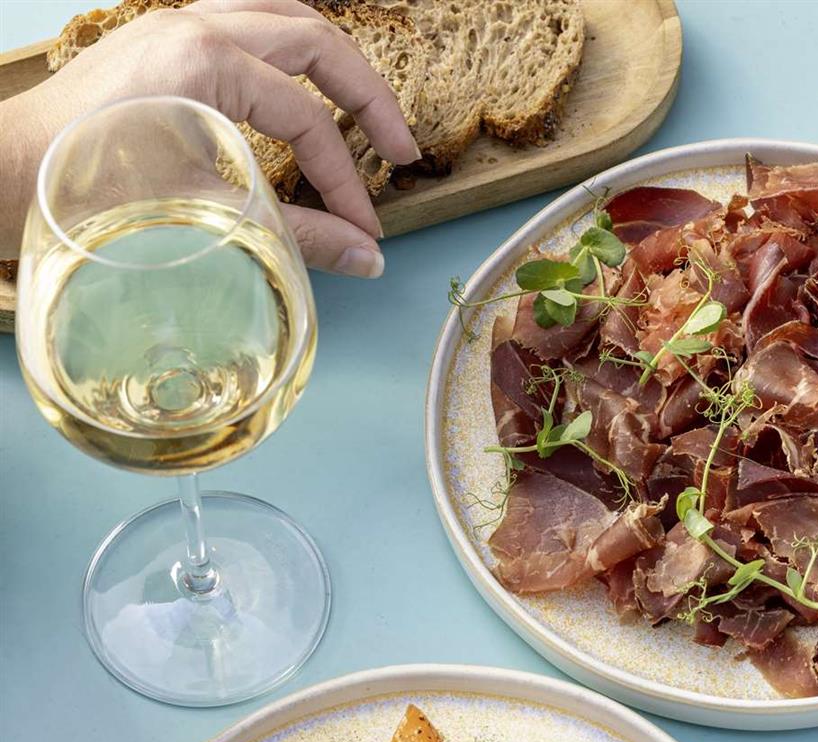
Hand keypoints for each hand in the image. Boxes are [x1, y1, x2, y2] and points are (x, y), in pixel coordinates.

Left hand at [2, 0, 419, 275]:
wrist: (2, 175)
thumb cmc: (85, 193)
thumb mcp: (207, 215)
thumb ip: (298, 234)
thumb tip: (367, 257)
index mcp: (207, 60)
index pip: (308, 118)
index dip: (346, 180)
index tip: (364, 229)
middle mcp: (196, 25)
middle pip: (316, 40)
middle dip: (366, 97)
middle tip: (396, 149)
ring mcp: (175, 23)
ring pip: (283, 14)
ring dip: (331, 61)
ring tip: (359, 106)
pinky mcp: (160, 38)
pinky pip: (245, 20)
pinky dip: (285, 50)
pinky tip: (296, 84)